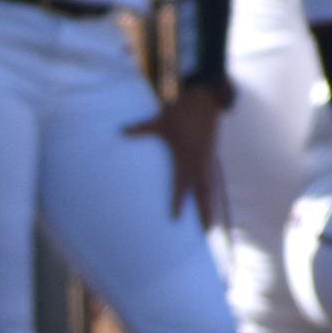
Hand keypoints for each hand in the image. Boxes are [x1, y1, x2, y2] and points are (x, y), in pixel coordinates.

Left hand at [124, 86, 223, 225]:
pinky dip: (210, 191)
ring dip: (209, 205)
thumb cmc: (181, 112)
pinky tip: (208, 200)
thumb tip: (120, 130)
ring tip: (210, 224)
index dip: (177, 202)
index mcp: (186, 158)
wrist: (205, 101)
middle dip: (204, 212)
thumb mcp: (159, 121)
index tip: (174, 218)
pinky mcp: (210, 156)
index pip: (180, 186)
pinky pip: (210, 178)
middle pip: (203, 194)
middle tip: (206, 232)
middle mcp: (199, 163)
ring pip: (209, 188)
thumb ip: (141, 128)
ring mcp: (207, 160)